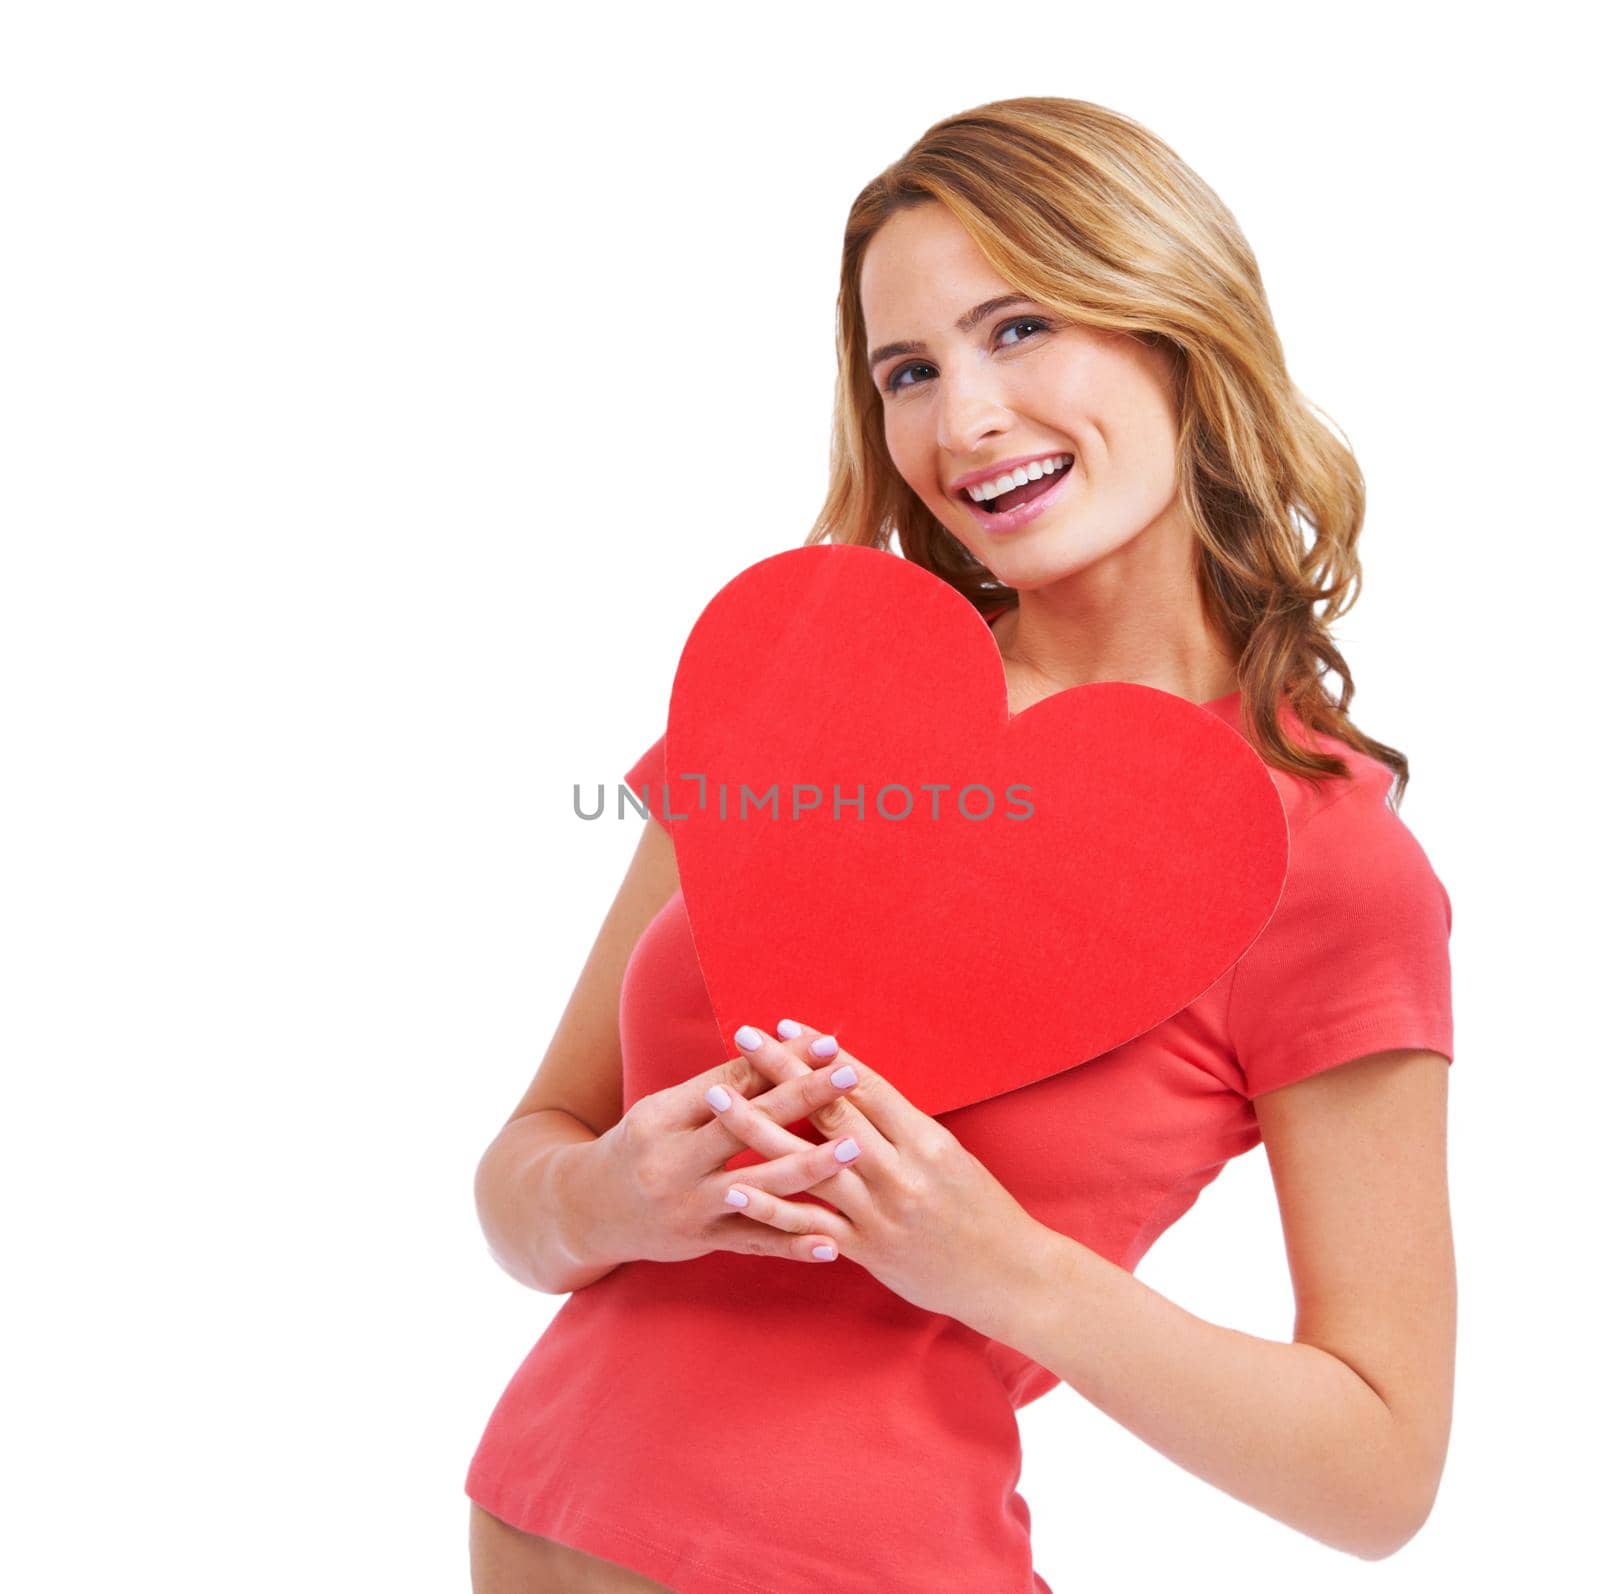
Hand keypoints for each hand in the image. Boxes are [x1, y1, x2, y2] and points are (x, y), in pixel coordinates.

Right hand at [584, 1033, 865, 1266]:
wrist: (586, 1211)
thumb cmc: (639, 1146)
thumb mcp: (666, 1109)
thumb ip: (721, 1086)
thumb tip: (779, 1050)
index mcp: (664, 1117)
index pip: (731, 1082)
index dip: (781, 1061)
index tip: (827, 1045)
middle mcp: (673, 1161)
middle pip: (748, 1125)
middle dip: (803, 1098)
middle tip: (851, 1078)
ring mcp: (688, 1206)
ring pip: (758, 1187)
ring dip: (810, 1168)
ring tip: (854, 1150)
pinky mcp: (701, 1242)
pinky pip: (754, 1243)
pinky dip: (794, 1244)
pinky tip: (832, 1243)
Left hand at [708, 1018, 1051, 1327]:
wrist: (1010, 1277)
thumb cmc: (981, 1208)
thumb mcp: (948, 1155)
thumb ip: (900, 1126)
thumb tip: (850, 1087)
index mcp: (925, 1140)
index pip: (864, 1084)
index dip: (823, 1052)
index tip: (786, 1024)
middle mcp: (901, 1172)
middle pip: (829, 1112)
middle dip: (782, 1071)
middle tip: (743, 1037)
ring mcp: (881, 1212)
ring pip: (809, 1163)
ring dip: (759, 1129)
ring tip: (719, 1101)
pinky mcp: (866, 1250)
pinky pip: (809, 1224)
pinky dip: (770, 1206)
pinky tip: (735, 1185)